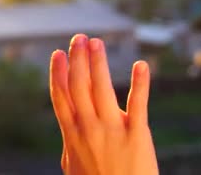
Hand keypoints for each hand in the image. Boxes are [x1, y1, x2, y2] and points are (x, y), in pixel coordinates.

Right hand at [49, 34, 158, 174]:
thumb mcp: (73, 166)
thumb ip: (71, 141)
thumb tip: (68, 123)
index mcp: (72, 135)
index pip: (62, 97)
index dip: (59, 73)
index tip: (59, 54)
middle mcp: (89, 129)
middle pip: (79, 87)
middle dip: (77, 60)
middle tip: (79, 38)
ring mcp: (113, 131)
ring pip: (102, 89)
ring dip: (98, 63)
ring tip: (96, 42)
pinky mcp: (138, 136)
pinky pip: (139, 104)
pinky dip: (140, 83)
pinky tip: (141, 65)